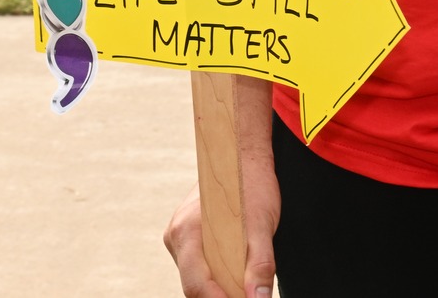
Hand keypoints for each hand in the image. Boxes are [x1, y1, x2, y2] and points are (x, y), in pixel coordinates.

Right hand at [164, 179, 276, 297]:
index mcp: (187, 233)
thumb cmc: (252, 184)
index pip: (195, 285)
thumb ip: (260, 265)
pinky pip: (198, 262)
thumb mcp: (262, 226)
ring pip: (196, 275)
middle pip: (194, 284)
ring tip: (244, 282)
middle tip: (247, 294)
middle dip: (220, 294)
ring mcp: (178, 235)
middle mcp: (175, 236)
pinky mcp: (186, 235)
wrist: (242, 153)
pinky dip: (216, 271)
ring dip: (219, 283)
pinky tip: (235, 267)